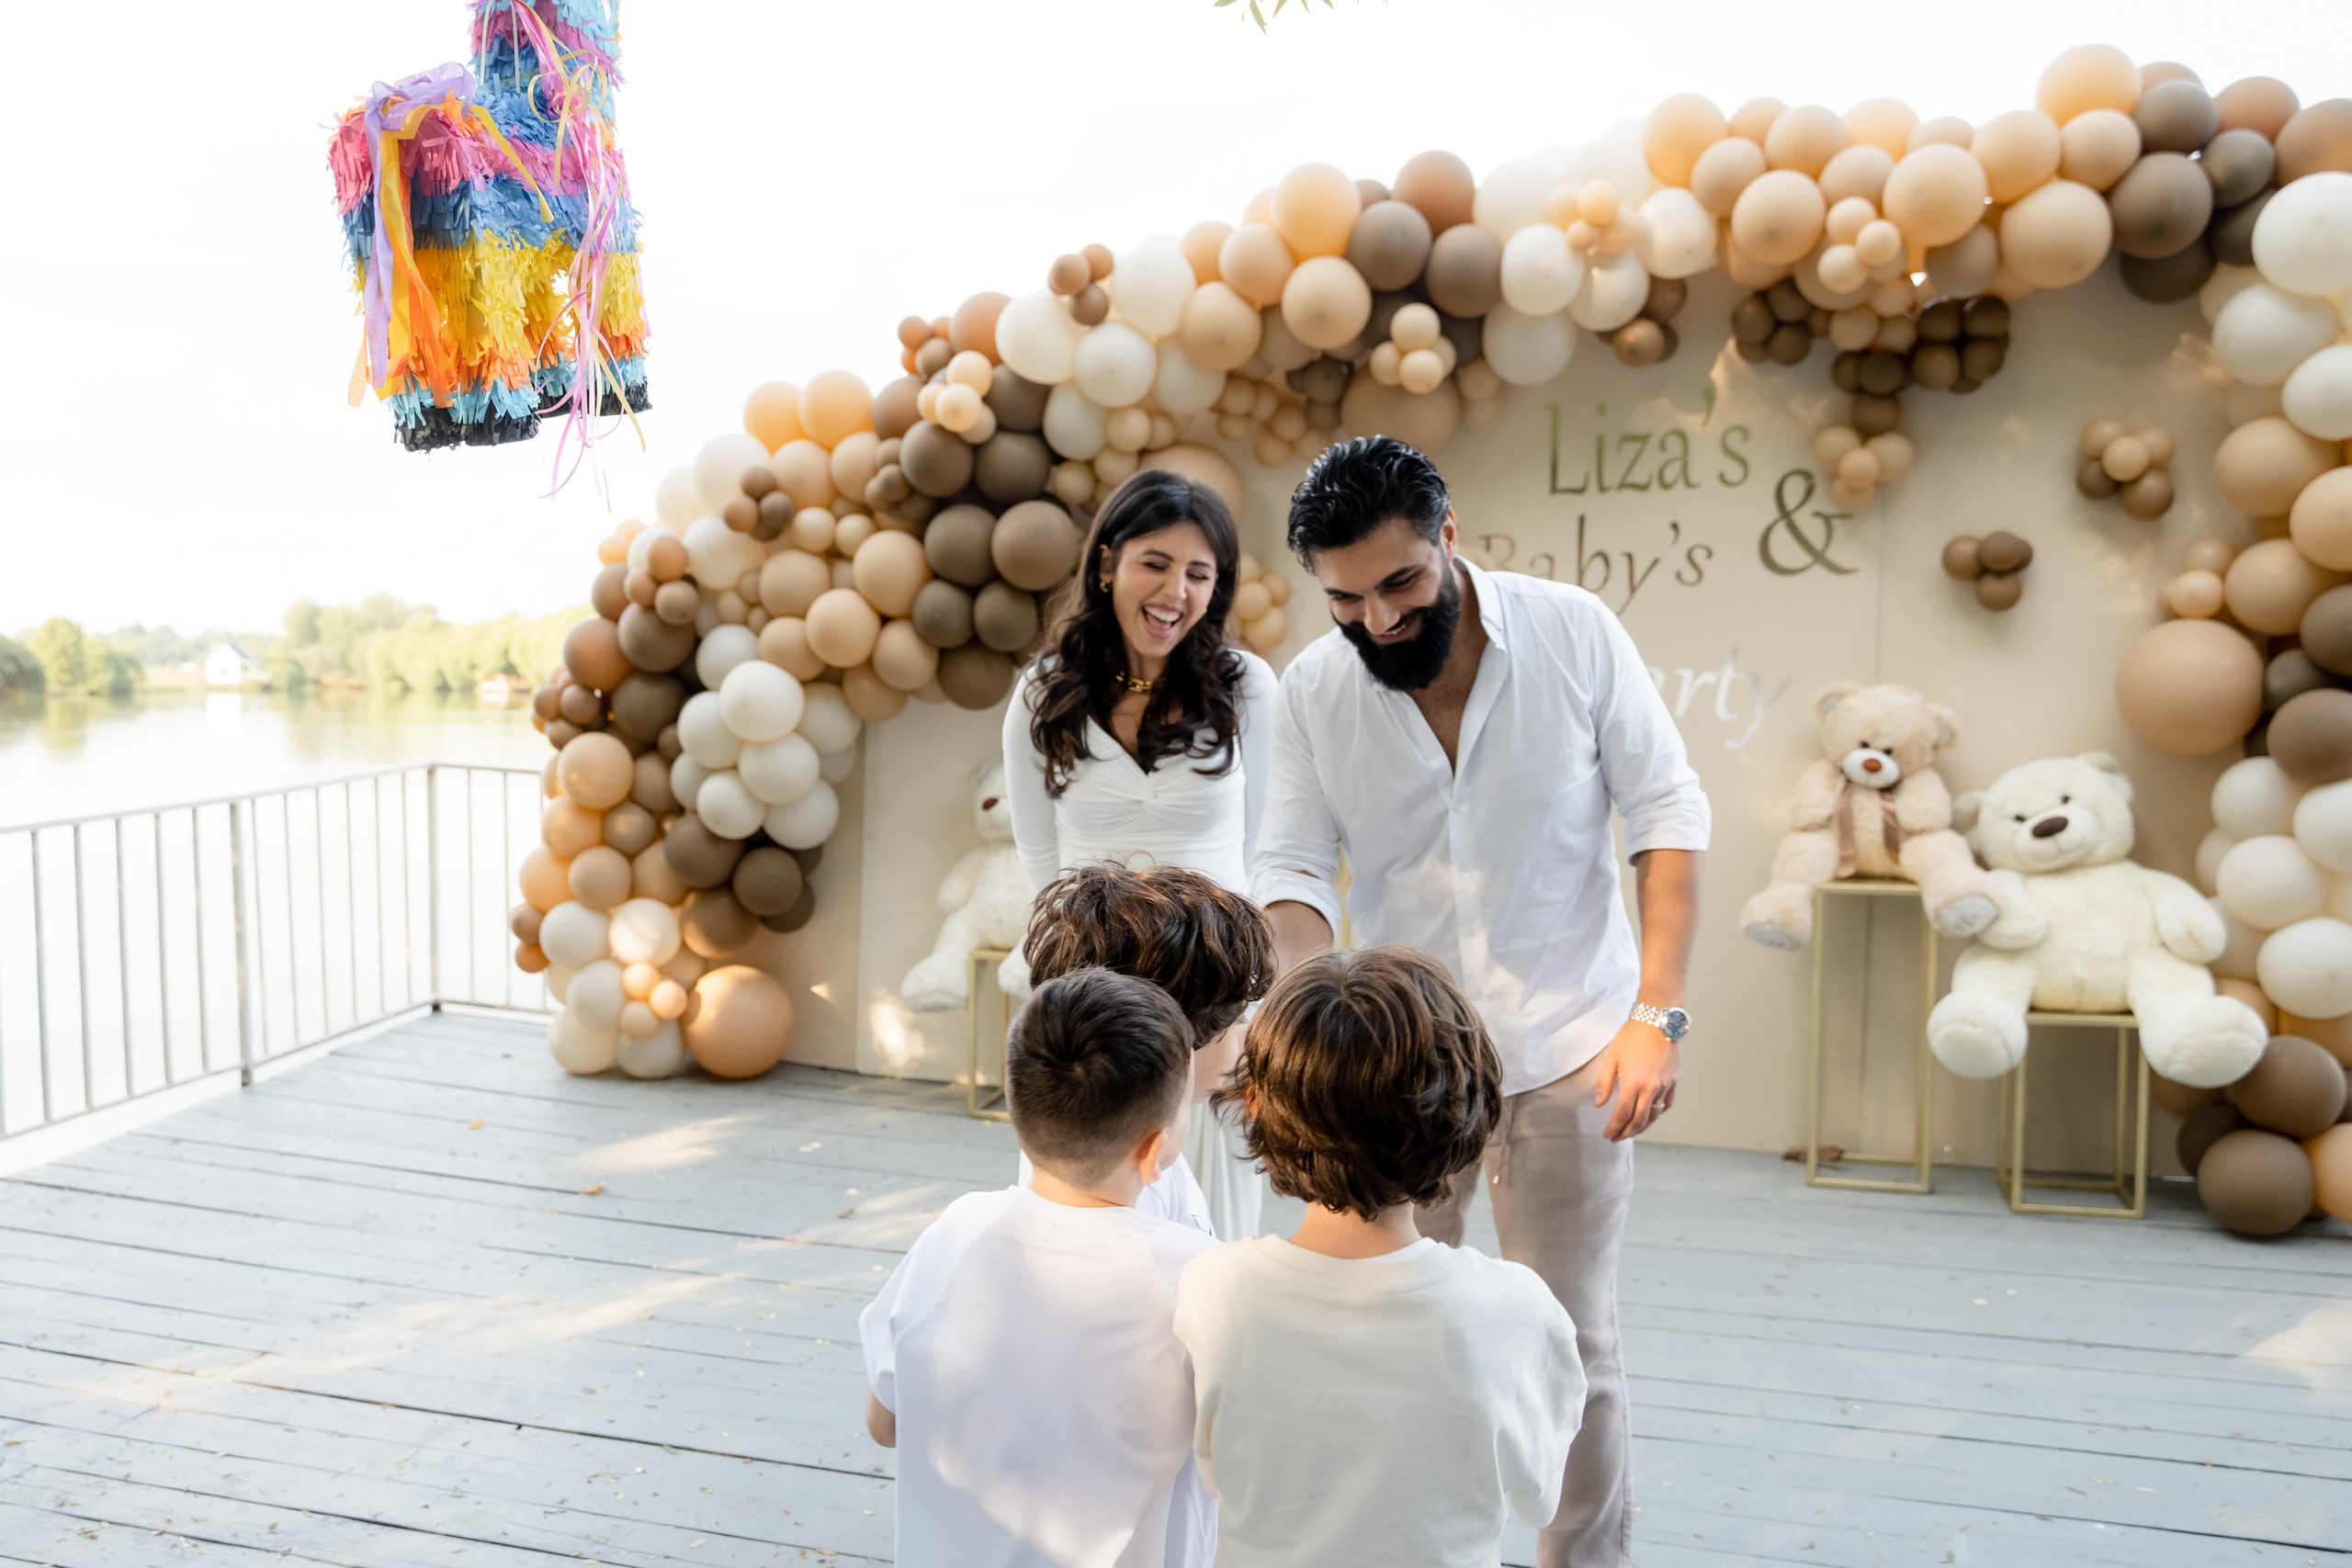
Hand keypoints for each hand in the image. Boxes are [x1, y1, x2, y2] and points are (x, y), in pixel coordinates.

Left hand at [1593, 1019, 1678, 1141]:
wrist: (1657, 1020)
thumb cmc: (1631, 1036)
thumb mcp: (1611, 1058)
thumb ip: (1604, 1084)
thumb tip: (1598, 1105)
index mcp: (1632, 1083)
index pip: (1621, 1115)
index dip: (1613, 1128)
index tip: (1606, 1136)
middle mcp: (1650, 1088)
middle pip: (1638, 1121)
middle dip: (1626, 1133)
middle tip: (1616, 1138)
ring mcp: (1664, 1085)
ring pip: (1653, 1115)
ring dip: (1641, 1127)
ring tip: (1631, 1132)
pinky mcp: (1674, 1081)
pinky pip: (1666, 1104)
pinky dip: (1657, 1114)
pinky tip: (1649, 1117)